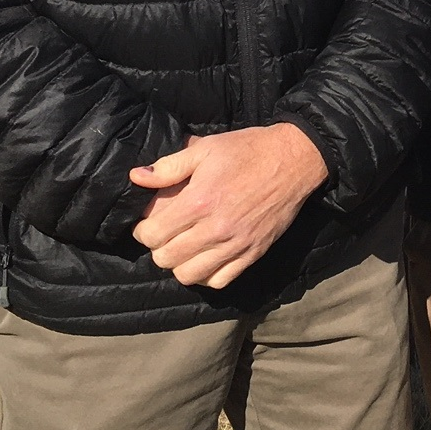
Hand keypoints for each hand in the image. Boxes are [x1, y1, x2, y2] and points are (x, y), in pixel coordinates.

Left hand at [129, 122, 329, 289]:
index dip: (142, 231)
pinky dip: (207, 275)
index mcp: (200, 201)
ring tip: (183, 249)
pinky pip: (220, 281)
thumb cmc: (248, 150)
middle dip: (157, 248)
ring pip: (190, 275)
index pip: (153, 235)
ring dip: (179, 265)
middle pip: (167, 259)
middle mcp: (216, 228)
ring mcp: (236, 244)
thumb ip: (169, 166)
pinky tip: (205, 259)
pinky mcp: (253, 252)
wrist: (294, 159)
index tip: (146, 224)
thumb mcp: (206, 148)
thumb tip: (136, 177)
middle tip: (163, 236)